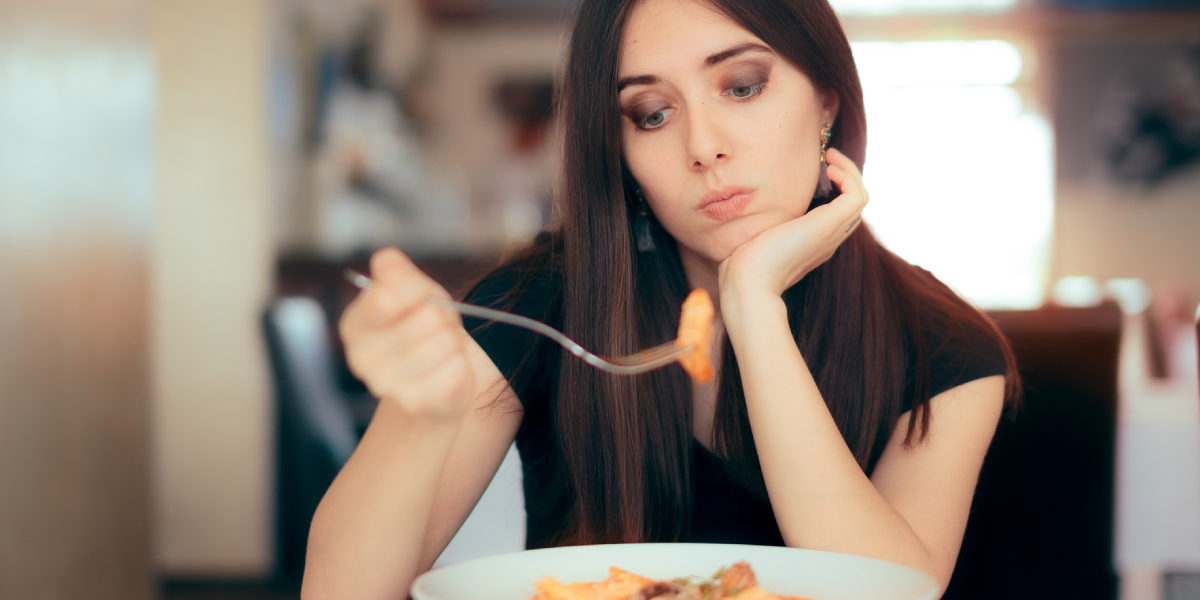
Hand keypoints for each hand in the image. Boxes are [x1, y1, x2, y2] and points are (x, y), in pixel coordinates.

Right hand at [339, 248, 475, 420]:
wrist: (435, 381)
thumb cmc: (421, 330)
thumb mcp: (411, 291)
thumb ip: (396, 272)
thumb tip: (387, 261)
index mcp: (355, 324)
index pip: (387, 295)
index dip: (417, 288)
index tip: (421, 293)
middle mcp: (361, 358)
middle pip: (427, 317)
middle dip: (441, 317)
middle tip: (436, 327)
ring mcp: (386, 385)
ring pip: (444, 342)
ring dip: (453, 341)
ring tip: (442, 348)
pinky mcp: (415, 403)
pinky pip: (456, 368)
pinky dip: (460, 364)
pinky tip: (445, 370)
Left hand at [718, 147, 867, 298]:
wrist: (747, 282)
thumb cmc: (743, 264)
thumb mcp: (759, 237)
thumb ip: (765, 224)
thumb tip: (753, 208)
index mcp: (814, 243)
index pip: (839, 214)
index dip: (835, 188)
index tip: (817, 170)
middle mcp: (828, 239)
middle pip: (854, 204)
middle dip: (845, 175)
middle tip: (827, 158)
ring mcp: (831, 233)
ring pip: (860, 197)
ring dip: (850, 171)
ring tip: (830, 157)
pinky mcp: (828, 225)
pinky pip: (857, 196)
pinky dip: (848, 176)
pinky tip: (828, 169)